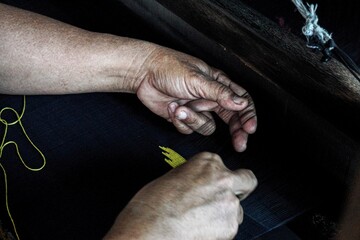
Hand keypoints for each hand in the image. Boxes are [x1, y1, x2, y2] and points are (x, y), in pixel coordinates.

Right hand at [104, 152, 256, 239]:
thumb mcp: (173, 177)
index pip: (225, 167)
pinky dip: (219, 231)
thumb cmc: (152, 204)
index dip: (219, 179)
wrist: (149, 229)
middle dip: (240, 190)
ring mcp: (228, 202)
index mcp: (208, 161)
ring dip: (224, 215)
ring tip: (201, 222)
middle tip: (223, 201)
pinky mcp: (229, 226)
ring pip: (237, 209)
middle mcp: (223, 178)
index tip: (212, 187)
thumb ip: (194, 177)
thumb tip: (200, 184)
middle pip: (247, 182)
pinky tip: (199, 231)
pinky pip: (229, 228)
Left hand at [136, 47, 256, 151]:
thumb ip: (220, 93)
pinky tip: (172, 109)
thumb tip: (241, 104)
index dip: (248, 115)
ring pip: (207, 127)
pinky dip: (181, 121)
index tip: (250, 129)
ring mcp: (197, 108)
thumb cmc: (170, 68)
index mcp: (218, 84)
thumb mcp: (197, 79)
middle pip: (230, 119)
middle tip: (240, 144)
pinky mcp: (184, 117)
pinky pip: (190, 129)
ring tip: (180, 108)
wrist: (143, 73)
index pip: (241, 101)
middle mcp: (210, 97)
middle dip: (236, 131)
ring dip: (194, 120)